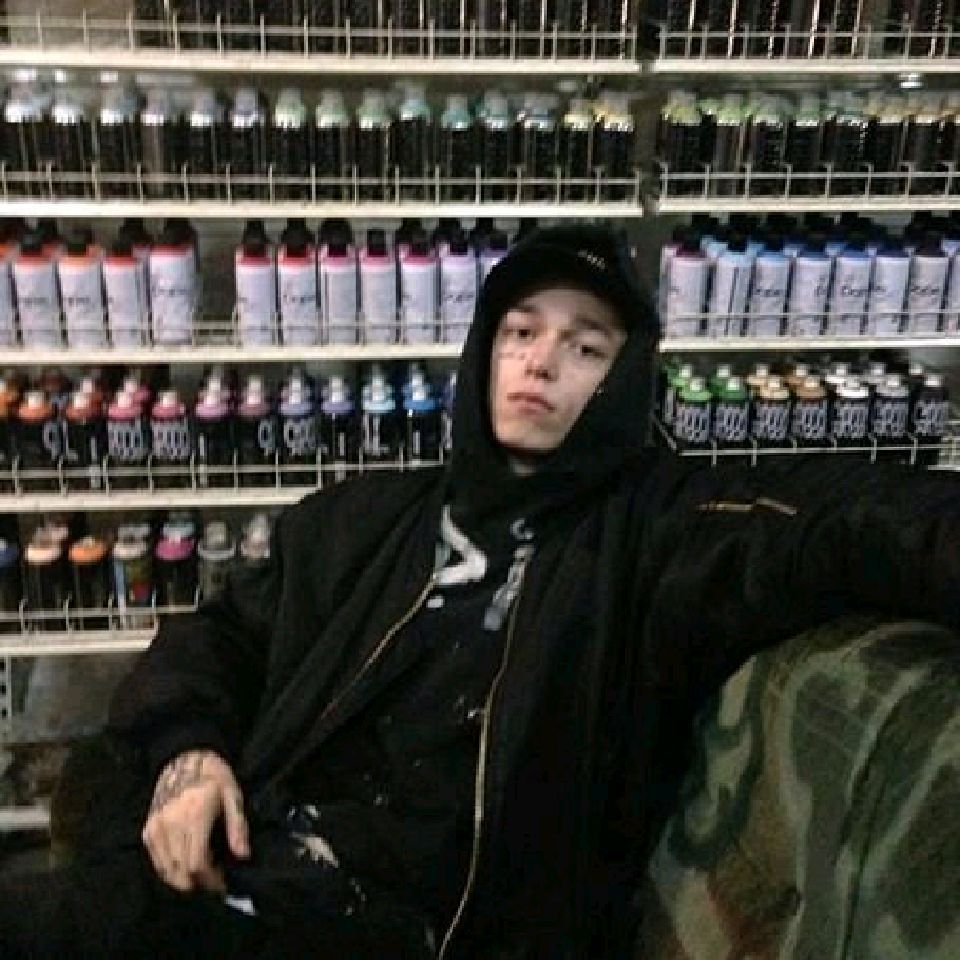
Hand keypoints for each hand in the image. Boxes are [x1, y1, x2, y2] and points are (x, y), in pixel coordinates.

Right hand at [142, 749, 249, 892]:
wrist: (185, 758)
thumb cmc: (213, 776)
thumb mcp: (233, 796)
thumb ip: (238, 827)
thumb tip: (243, 856)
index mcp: (195, 816)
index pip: (197, 863)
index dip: (211, 880)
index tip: (223, 884)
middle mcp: (171, 824)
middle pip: (180, 872)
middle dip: (199, 883)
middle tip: (214, 881)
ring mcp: (156, 828)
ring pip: (166, 870)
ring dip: (184, 880)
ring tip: (202, 875)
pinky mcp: (148, 829)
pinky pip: (157, 861)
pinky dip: (170, 870)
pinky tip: (185, 866)